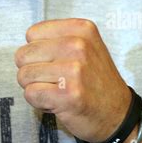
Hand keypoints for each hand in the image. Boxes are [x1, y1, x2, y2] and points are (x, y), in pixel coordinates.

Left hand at [15, 18, 132, 142]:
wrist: (118, 114)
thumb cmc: (95, 80)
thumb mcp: (86, 45)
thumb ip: (57, 37)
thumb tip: (26, 43)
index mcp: (81, 28)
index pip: (31, 34)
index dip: (37, 51)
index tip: (55, 61)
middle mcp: (78, 45)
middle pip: (23, 54)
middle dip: (32, 70)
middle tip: (53, 79)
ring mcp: (74, 70)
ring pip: (23, 75)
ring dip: (35, 87)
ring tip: (57, 90)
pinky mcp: (67, 94)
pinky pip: (30, 94)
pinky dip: (39, 102)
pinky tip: (57, 102)